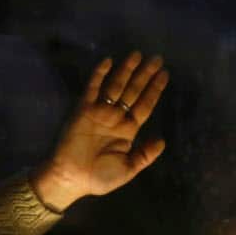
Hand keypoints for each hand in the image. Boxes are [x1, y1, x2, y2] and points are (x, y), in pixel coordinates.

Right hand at [30, 52, 168, 211]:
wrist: (70, 179)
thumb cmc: (99, 178)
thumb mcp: (127, 170)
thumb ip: (145, 155)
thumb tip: (162, 140)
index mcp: (128, 130)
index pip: (145, 105)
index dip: (155, 90)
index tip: (165, 75)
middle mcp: (116, 117)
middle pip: (133, 91)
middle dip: (145, 75)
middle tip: (157, 58)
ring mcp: (99, 111)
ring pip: (116, 86)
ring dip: (126, 70)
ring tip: (137, 54)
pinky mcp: (83, 109)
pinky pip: (92, 88)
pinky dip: (99, 75)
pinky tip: (109, 61)